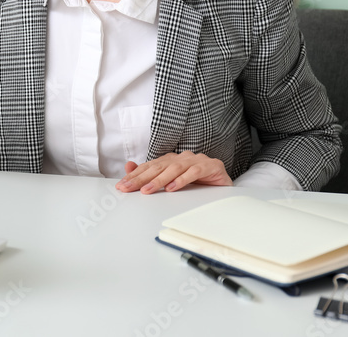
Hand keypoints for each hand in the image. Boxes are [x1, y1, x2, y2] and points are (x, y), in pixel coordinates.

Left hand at [115, 151, 232, 193]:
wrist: (226, 185)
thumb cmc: (198, 183)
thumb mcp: (172, 180)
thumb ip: (150, 173)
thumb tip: (129, 167)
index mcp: (172, 160)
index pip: (150, 167)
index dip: (135, 175)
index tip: (122, 185)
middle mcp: (183, 158)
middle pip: (159, 167)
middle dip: (141, 178)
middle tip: (128, 188)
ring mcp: (197, 161)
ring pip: (175, 168)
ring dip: (159, 180)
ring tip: (147, 190)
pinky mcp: (211, 166)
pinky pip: (195, 172)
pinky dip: (183, 180)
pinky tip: (173, 188)